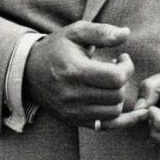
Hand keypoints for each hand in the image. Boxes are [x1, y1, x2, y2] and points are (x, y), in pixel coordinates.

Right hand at [23, 21, 147, 128]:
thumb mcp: (76, 32)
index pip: (115, 78)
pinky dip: (120, 119)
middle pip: (116, 95)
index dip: (127, 67)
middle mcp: (72, 95)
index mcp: (75, 71)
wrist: (28, 71)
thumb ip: (102, 32)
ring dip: (119, 96)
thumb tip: (126, 33)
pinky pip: (105, 126)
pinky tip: (131, 111)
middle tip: (117, 69)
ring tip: (111, 83)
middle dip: (123, 80)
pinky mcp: (73, 120)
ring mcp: (72, 111)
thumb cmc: (56, 48)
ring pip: (113, 112)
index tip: (122, 57)